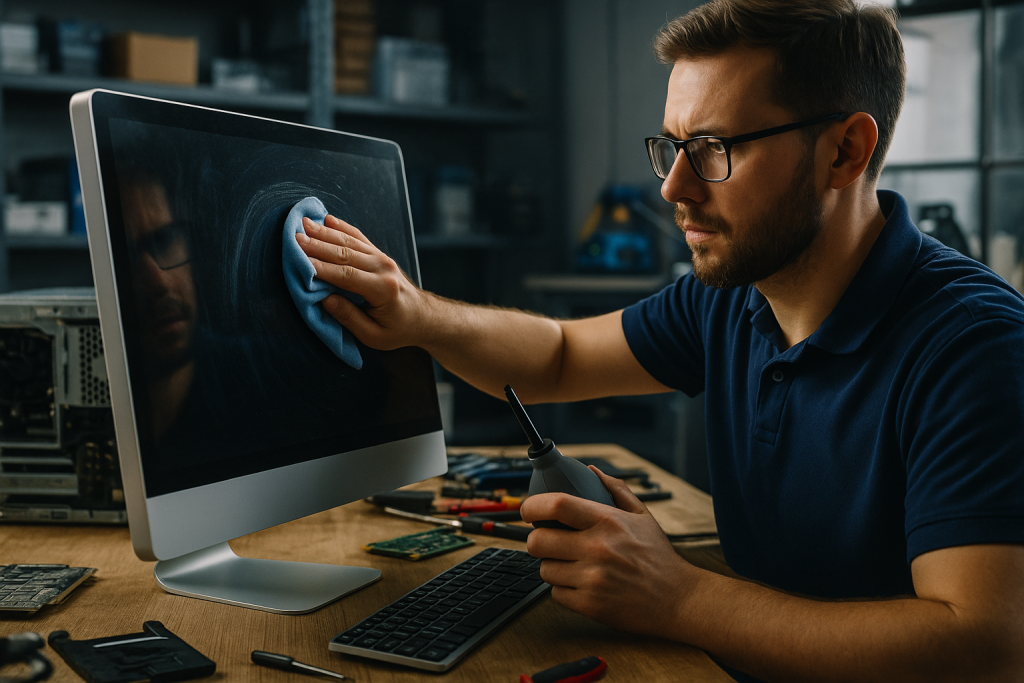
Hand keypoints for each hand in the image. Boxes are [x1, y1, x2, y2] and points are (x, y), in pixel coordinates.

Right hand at [296, 214, 430, 349]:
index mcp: (382, 289)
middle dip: (317, 245)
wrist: (423, 317)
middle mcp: (383, 268)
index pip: (346, 275)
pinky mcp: (380, 255)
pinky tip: (327, 219)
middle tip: (294, 237)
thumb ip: (350, 318)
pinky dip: (342, 227)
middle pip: (345, 253)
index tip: (299, 259)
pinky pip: (359, 238)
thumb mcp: (374, 336)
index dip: (321, 268)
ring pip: (350, 242)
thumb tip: (326, 300)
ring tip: (304, 224)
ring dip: (325, 232)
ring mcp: (383, 259)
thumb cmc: (398, 330)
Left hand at [521, 467, 695, 638]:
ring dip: (552, 566)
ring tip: (570, 564)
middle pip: (538, 541)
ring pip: (545, 569)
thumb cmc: (658, 556)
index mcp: (608, 521)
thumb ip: (615, 490)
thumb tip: (591, 471)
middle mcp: (598, 548)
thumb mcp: (642, 516)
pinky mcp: (591, 605)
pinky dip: (563, 589)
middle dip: (537, 540)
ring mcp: (593, 578)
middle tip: (547, 541)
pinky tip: (580, 583)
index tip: (528, 510)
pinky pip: (556, 593)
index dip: (533, 505)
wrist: (677, 599)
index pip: (557, 505)